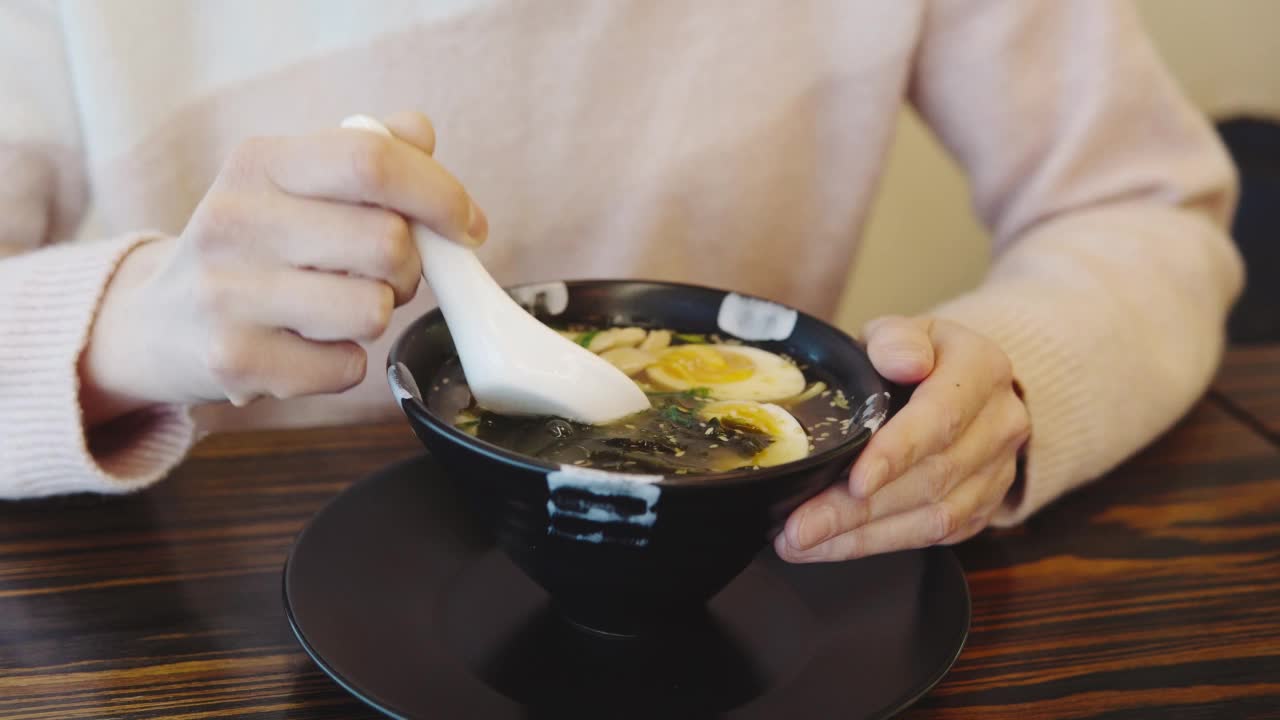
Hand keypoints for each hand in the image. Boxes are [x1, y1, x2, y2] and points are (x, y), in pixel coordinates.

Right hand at [80, 111, 487, 423]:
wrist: (157, 324)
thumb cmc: (252, 249)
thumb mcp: (290, 184)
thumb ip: (363, 154)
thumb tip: (419, 133)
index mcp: (258, 162)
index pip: (372, 160)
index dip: (440, 195)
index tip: (468, 226)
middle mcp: (235, 220)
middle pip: (388, 243)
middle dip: (410, 268)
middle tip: (382, 275)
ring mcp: (227, 293)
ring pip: (374, 310)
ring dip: (376, 316)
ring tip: (334, 309)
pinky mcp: (233, 360)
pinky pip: (346, 368)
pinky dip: (341, 365)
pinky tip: (303, 347)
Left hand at [774, 316, 1029, 561]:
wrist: (958, 381)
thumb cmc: (914, 356)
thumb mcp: (901, 331)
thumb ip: (896, 339)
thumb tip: (903, 361)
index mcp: (982, 368)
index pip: (941, 417)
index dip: (898, 453)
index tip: (856, 482)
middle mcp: (1000, 422)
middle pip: (930, 478)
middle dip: (858, 509)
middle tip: (799, 528)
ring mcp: (997, 470)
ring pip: (933, 518)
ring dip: (861, 537)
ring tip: (801, 543)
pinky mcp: (982, 506)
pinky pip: (933, 537)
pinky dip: (877, 544)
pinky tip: (830, 546)